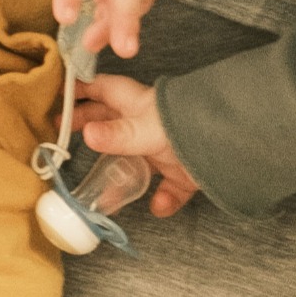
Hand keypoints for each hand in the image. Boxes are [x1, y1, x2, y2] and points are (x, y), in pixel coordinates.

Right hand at [72, 71, 200, 214]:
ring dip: (120, 178)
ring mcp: (167, 149)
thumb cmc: (189, 126)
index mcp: (137, 106)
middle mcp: (148, 125)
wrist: (237, 145)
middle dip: (89, 127)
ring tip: (101, 196)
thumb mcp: (148, 130)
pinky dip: (164, 200)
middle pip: (111, 123)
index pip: (102, 90)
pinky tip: (158, 207)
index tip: (58, 94)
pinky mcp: (186, 172)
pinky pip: (170, 188)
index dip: (81, 89)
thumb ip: (118, 135)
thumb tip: (87, 134)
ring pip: (136, 162)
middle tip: (61, 135)